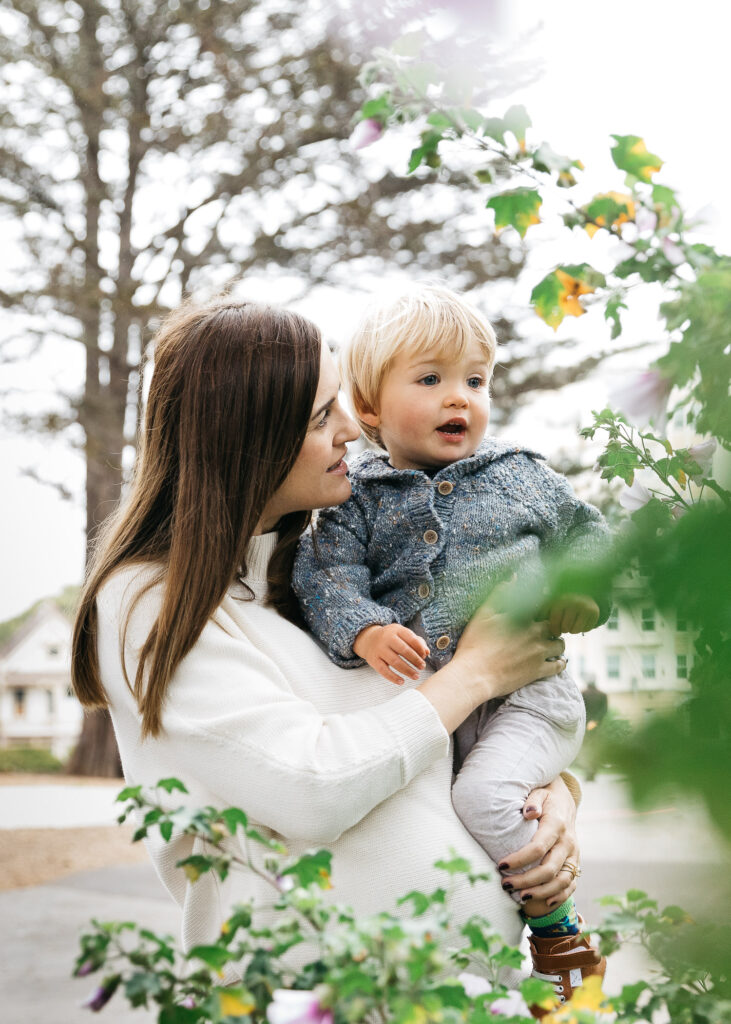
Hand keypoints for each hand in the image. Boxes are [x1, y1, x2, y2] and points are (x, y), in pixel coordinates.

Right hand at [353, 623, 429, 684]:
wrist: (369, 639)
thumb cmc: (392, 638)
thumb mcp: (403, 635)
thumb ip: (417, 642)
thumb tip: (427, 652)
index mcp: (396, 630)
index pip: (411, 638)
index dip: (420, 648)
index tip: (424, 656)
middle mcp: (386, 638)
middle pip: (403, 650)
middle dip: (415, 660)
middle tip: (422, 667)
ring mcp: (379, 649)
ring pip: (395, 661)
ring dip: (407, 670)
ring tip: (416, 676)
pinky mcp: (373, 660)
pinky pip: (384, 670)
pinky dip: (393, 677)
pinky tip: (401, 681)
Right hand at [455, 589, 566, 704]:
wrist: (474, 675)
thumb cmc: (475, 643)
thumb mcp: (483, 614)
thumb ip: (500, 594)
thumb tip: (514, 578)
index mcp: (523, 617)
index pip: (545, 606)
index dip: (546, 608)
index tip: (542, 612)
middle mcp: (535, 633)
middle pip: (556, 625)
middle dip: (552, 626)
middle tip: (546, 630)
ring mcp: (539, 653)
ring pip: (561, 645)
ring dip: (557, 643)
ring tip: (549, 646)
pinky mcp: (539, 671)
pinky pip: (559, 666)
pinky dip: (559, 663)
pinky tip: (553, 661)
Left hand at [498, 776, 579, 907]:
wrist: (565, 801)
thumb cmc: (545, 797)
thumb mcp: (538, 793)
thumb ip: (533, 802)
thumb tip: (529, 812)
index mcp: (556, 825)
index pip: (538, 848)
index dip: (519, 859)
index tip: (500, 865)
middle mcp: (568, 842)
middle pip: (549, 869)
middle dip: (526, 880)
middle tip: (505, 884)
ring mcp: (574, 854)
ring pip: (562, 881)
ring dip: (541, 892)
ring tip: (520, 896)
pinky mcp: (576, 862)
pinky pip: (571, 884)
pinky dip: (560, 896)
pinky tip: (544, 902)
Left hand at [547, 594, 599, 634]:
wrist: (583, 593)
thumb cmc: (563, 603)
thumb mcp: (552, 604)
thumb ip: (543, 613)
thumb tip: (536, 623)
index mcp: (561, 599)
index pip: (554, 620)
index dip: (554, 628)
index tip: (555, 631)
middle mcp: (574, 602)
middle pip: (565, 628)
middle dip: (563, 629)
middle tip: (564, 625)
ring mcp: (585, 606)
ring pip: (575, 630)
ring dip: (572, 630)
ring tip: (572, 623)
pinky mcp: (594, 612)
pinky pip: (586, 629)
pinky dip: (583, 628)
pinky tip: (581, 621)